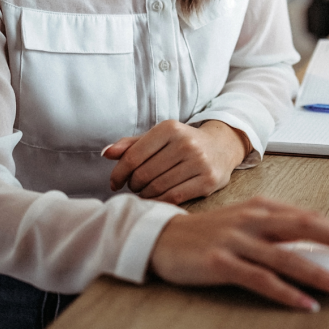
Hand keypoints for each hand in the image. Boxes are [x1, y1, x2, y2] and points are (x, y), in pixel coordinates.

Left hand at [102, 119, 248, 203]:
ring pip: (157, 187)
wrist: (222, 146)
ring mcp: (199, 162)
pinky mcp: (209, 180)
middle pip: (143, 174)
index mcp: (170, 128)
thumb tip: (106, 153)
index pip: (133, 156)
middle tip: (134, 186)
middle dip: (133, 184)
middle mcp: (186, 143)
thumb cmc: (183, 143)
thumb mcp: (160, 137)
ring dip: (145, 194)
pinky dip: (160, 201)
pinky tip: (157, 198)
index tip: (115, 182)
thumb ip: (132, 144)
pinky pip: (174, 197)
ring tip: (145, 191)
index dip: (118, 173)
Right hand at [149, 196, 328, 310]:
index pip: (309, 216)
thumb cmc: (210, 232)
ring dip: (319, 272)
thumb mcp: (245, 222)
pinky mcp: (222, 262)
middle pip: (305, 227)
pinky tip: (305, 304)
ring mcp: (237, 240)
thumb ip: (275, 229)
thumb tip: (314, 246)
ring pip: (287, 256)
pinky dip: (286, 293)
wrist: (163, 237)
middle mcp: (253, 218)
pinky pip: (261, 279)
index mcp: (262, 206)